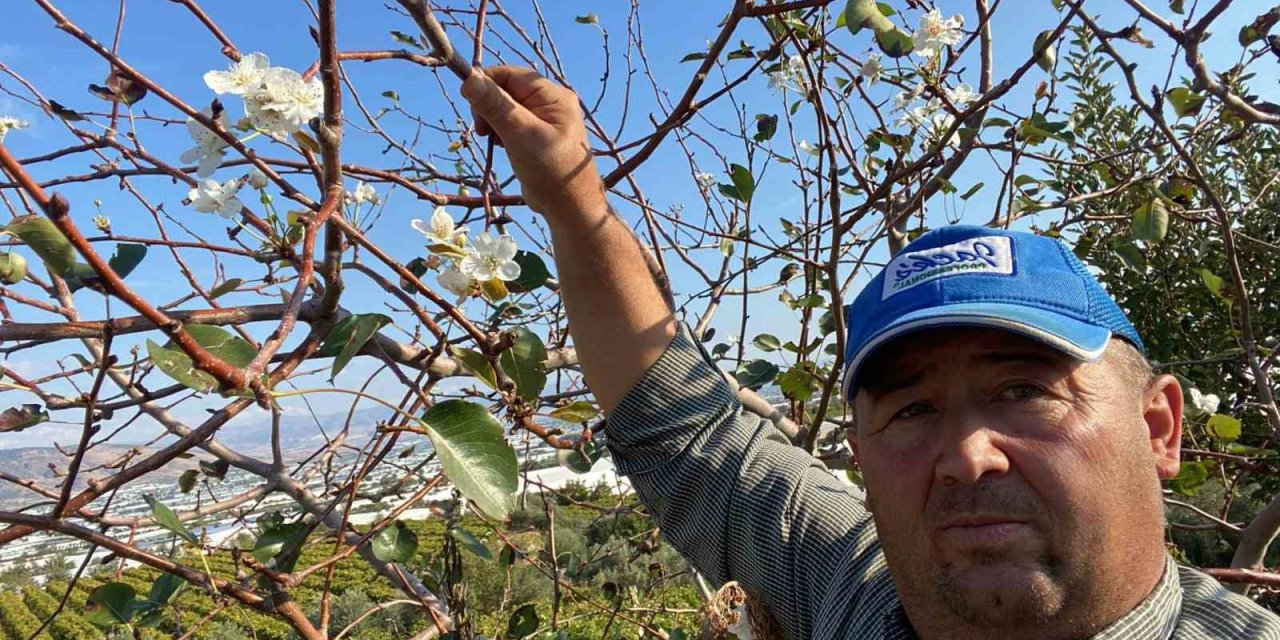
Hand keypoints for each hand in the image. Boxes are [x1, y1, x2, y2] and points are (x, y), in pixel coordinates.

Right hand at [461, 66, 606, 217]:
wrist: (570, 208)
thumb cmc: (550, 170)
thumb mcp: (519, 134)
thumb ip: (495, 105)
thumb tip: (469, 79)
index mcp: (553, 95)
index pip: (510, 75)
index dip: (486, 83)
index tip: (468, 101)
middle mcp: (550, 103)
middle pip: (507, 90)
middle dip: (489, 106)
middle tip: (483, 130)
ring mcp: (545, 120)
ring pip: (507, 108)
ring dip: (493, 121)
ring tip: (495, 141)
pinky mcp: (537, 136)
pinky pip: (512, 124)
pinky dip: (501, 132)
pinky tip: (502, 147)